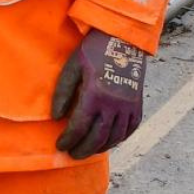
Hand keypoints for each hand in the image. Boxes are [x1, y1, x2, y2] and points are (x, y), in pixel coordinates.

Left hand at [51, 30, 146, 159]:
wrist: (123, 39)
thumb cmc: (93, 51)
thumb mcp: (72, 67)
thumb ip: (62, 93)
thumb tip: (56, 118)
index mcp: (95, 95)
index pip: (79, 127)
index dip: (68, 140)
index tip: (60, 145)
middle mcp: (114, 104)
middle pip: (97, 138)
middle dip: (83, 150)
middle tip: (72, 154)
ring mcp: (128, 106)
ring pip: (114, 137)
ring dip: (99, 147)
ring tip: (87, 150)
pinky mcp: (138, 104)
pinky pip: (130, 129)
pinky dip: (118, 139)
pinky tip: (108, 141)